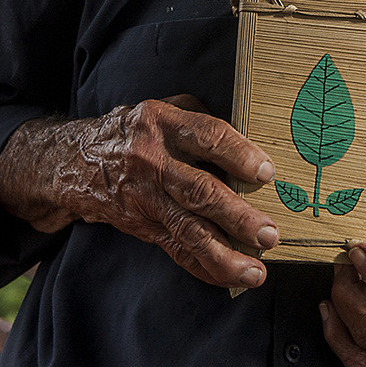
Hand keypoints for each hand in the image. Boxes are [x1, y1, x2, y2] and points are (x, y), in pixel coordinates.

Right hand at [0, 95, 278, 287]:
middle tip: (268, 233)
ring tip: (255, 269)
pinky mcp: (141, 224)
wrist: (75, 161)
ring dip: (224, 254)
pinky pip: (175, 248)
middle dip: (237, 216)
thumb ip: (201, 118)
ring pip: (187, 229)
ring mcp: (144, 196)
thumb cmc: (136, 129)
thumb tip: (250, 139)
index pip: (206, 136)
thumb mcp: (164, 108)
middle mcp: (151, 160)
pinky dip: (204, 266)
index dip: (237, 154)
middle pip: (198, 190)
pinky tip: (230, 277)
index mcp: (161, 122)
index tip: (266, 173)